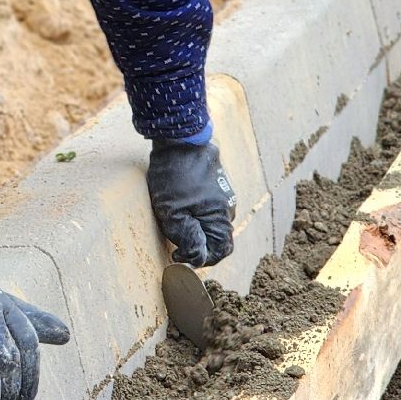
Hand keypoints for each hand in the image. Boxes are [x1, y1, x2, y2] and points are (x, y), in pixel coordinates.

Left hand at [147, 137, 236, 266]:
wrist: (179, 138)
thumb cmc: (174, 176)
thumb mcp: (173, 213)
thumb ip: (188, 239)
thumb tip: (196, 260)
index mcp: (221, 218)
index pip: (220, 252)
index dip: (200, 261)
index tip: (178, 257)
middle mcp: (228, 207)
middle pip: (216, 237)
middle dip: (196, 244)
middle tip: (173, 240)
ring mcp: (223, 193)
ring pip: (211, 221)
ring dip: (195, 227)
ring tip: (172, 219)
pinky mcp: (215, 182)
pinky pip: (208, 206)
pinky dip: (195, 212)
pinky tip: (177, 204)